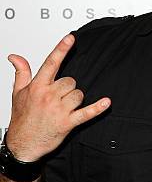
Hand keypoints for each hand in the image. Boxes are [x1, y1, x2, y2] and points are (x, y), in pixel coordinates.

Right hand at [5, 34, 110, 161]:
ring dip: (75, 100)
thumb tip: (15, 57)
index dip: (61, 49)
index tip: (70, 38)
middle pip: (70, 81)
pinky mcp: (68, 122)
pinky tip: (106, 103)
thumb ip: (21, 72)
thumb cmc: (22, 119)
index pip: (51, 63)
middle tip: (58, 98)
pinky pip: (86, 113)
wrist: (23, 143)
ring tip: (64, 108)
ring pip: (78, 94)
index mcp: (37, 87)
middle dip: (67, 88)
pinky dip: (97, 108)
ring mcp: (59, 109)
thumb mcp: (18, 93)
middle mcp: (49, 96)